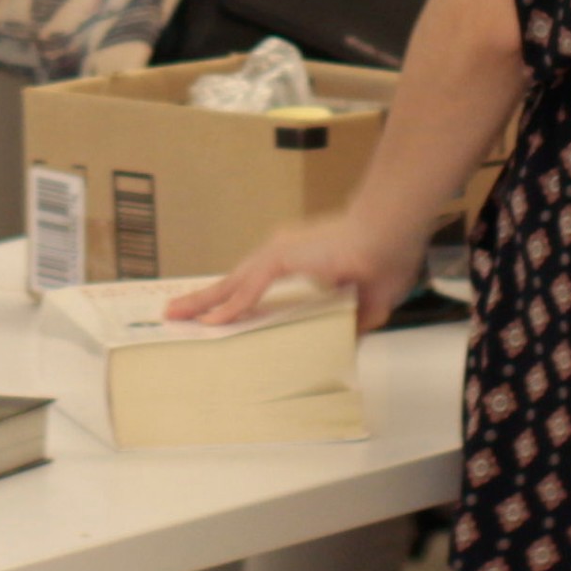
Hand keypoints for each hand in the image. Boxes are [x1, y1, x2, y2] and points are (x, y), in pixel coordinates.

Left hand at [171, 211, 422, 333]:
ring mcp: (280, 251)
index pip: (256, 281)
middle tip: (178, 313)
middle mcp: (282, 250)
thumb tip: (348, 340)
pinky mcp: (282, 257)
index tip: (215, 313)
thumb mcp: (369, 300)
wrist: (392, 231)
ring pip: (233, 283)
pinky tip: (213, 322)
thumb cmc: (387, 255)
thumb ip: (355, 320)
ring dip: (205, 302)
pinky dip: (230, 307)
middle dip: (206, 298)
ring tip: (178, 316)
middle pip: (235, 280)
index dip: (234, 298)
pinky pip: (248, 289)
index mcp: (300, 257)